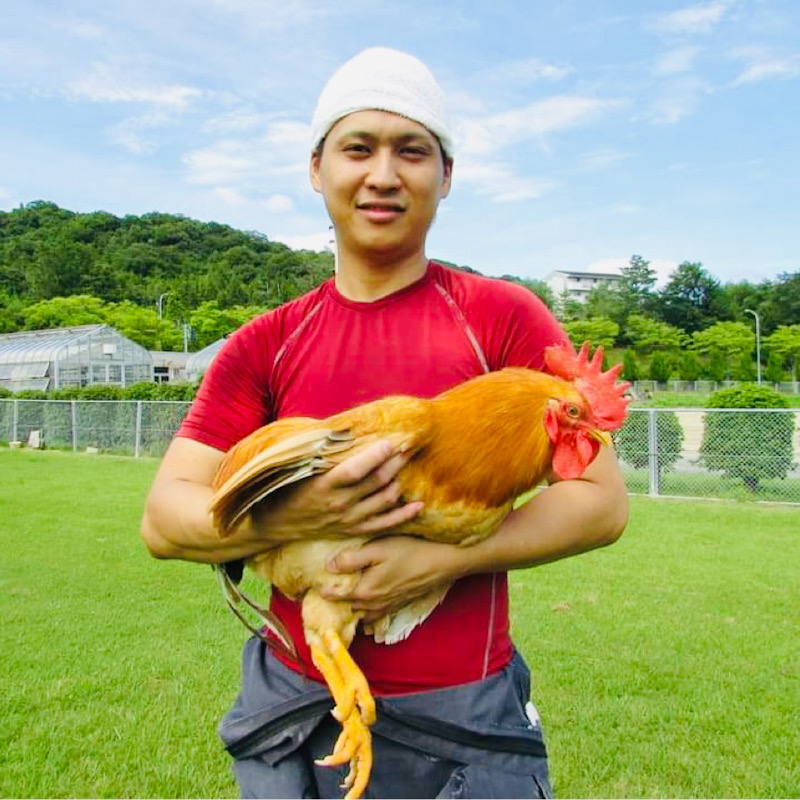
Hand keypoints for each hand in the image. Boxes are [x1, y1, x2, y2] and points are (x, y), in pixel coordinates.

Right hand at [246, 440, 423, 543]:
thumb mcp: (299, 467)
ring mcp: (349, 519)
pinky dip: (404, 515)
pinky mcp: (355, 530)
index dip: (375, 456)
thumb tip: (343, 427)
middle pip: (377, 482)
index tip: (390, 442)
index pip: (355, 470)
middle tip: (408, 446)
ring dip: (400, 482)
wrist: (276, 522)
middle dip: (395, 462)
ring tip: (406, 465)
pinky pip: (386, 524)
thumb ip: (320, 450)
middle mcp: (339, 504)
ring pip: (385, 500)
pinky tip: (419, 505)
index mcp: (324, 485)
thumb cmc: (287, 487)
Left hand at [321, 535, 462, 621]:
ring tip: (342, 599)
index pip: (335, 596)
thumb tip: (328, 566)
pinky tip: (366, 602)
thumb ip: (351, 559)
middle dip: (334, 601)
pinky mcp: (398, 604)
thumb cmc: (409, 551)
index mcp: (364, 591)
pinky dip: (366, 611)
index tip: (309, 586)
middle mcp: (373, 604)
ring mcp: (387, 606)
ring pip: (362, 613)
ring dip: (351, 608)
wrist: (443, 563)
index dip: (321, 590)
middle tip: (322, 592)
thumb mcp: (378, 549)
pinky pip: (376, 614)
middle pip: (347, 607)